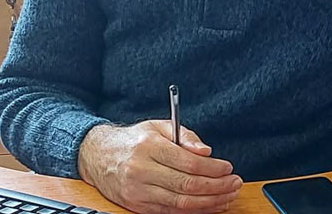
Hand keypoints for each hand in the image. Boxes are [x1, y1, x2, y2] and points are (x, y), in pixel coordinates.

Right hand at [77, 120, 241, 213]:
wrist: (97, 156)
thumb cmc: (132, 140)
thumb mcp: (157, 126)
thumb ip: (184, 135)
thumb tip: (206, 152)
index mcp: (148, 146)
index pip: (188, 162)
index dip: (213, 168)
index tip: (228, 168)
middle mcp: (141, 170)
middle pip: (187, 185)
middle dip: (216, 187)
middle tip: (234, 184)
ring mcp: (138, 191)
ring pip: (181, 203)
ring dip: (209, 202)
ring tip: (227, 197)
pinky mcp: (137, 206)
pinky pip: (170, 212)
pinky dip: (193, 211)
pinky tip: (208, 205)